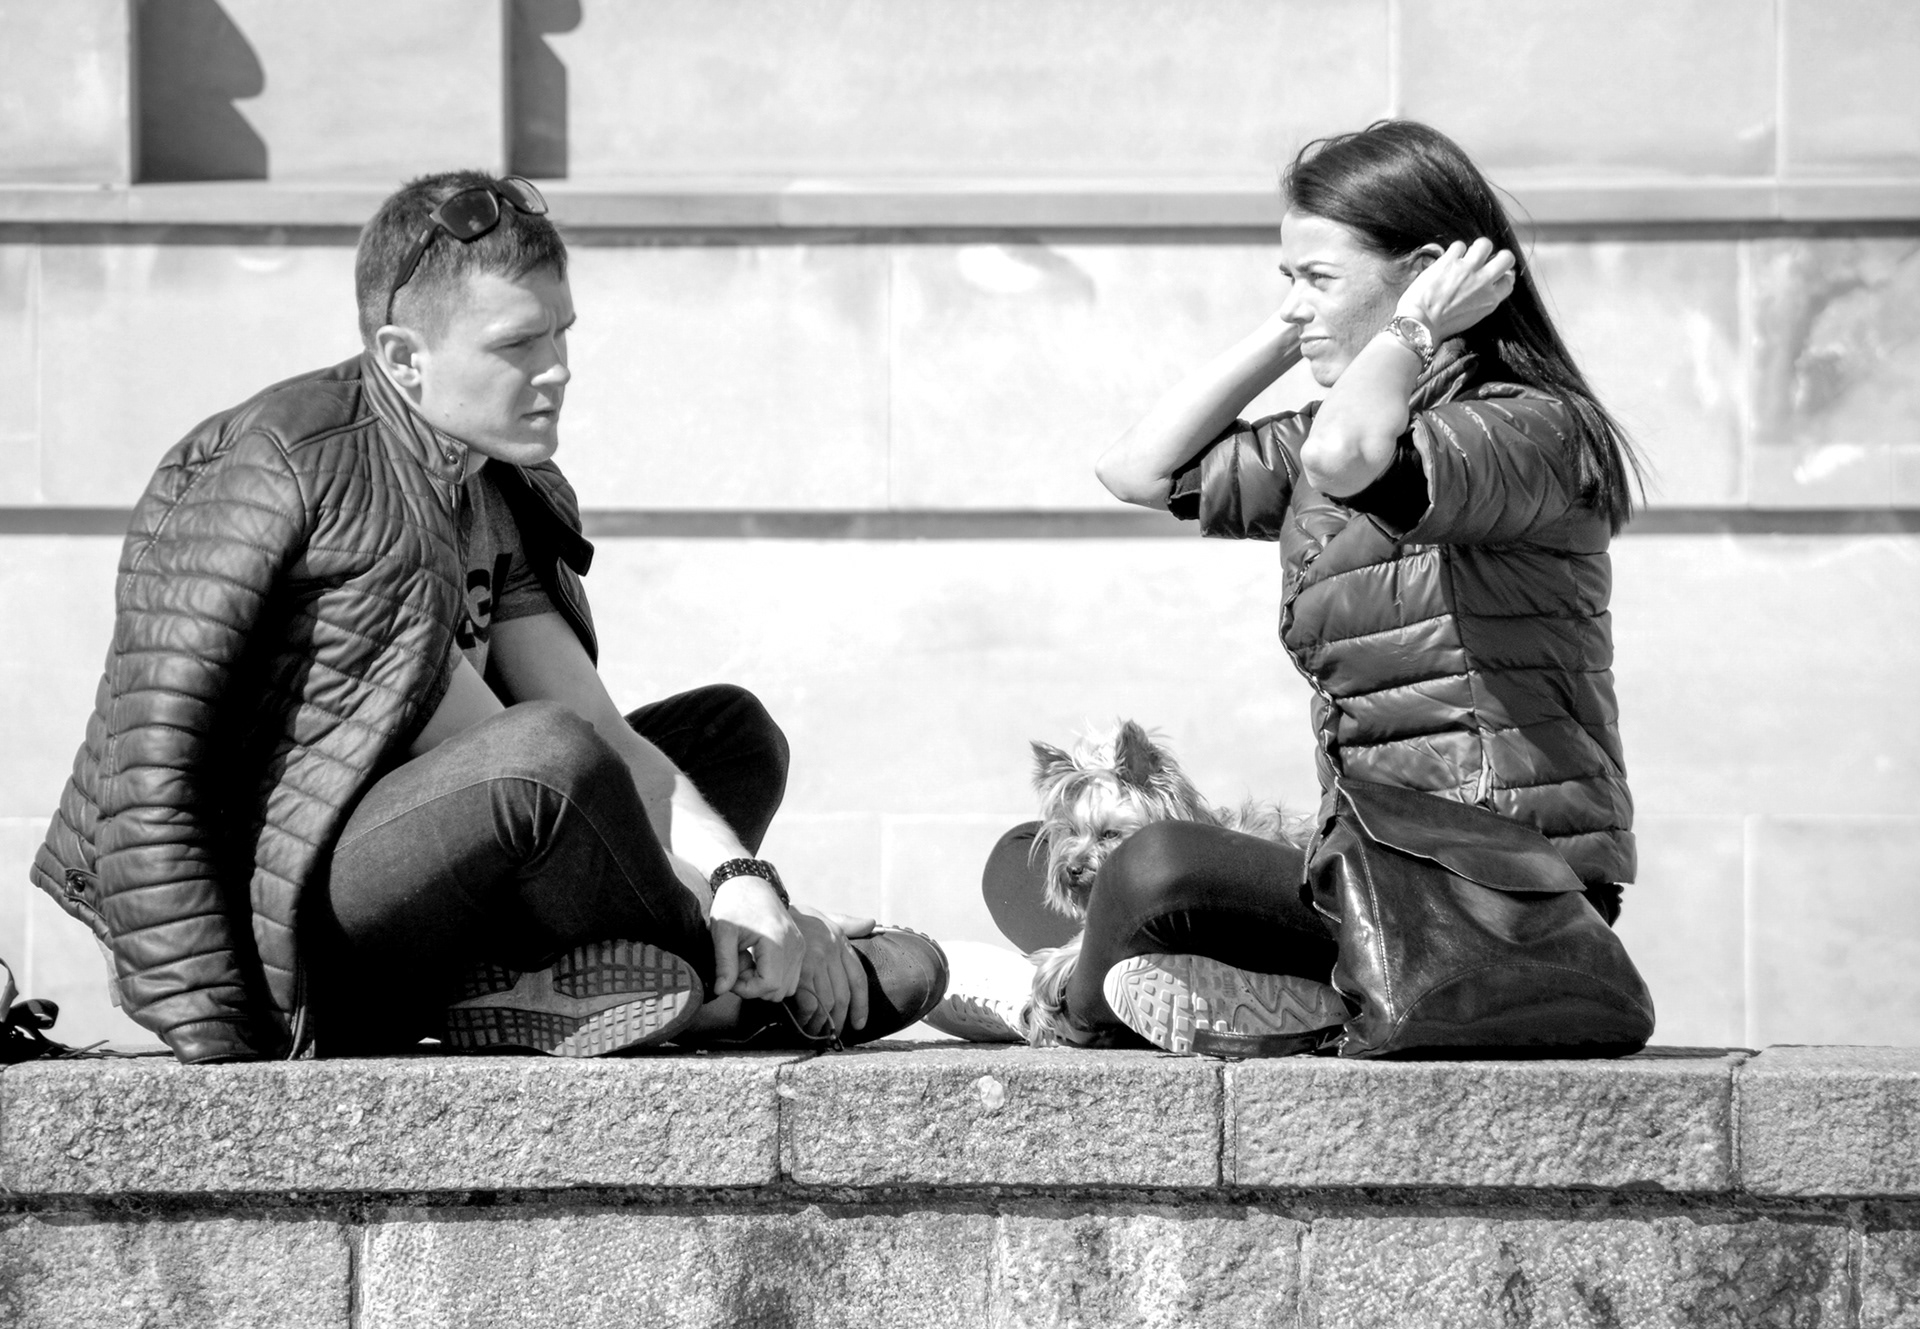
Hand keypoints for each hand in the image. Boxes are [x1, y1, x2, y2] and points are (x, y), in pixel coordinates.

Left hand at [710, 876, 804, 1001]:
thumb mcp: (722, 933)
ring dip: (764, 982)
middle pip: (779, 990)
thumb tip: (721, 991)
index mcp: (777, 941)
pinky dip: (773, 975)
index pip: (769, 985)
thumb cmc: (733, 904)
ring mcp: (800, 946)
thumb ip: (724, 964)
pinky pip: (790, 976)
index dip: (746, 988)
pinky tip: (757, 959)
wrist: (749, 881)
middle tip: (737, 965)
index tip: (729, 975)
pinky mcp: (799, 946)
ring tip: (747, 961)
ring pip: (786, 986)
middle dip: (754, 985)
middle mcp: (795, 945)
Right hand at [789, 905, 875, 1036]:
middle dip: (840, 1019)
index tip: (859, 1023)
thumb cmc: (793, 918)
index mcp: (839, 940)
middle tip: (834, 1034)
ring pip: (828, 1002)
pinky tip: (802, 1022)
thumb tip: (871, 923)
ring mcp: (816, 961)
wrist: (764, 910)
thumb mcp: (822, 917)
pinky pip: (810, 1003)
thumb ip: (847, 923)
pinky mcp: (799, 971)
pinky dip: (807, 1017)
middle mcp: (831, 950)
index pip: (858, 978)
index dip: (861, 1004)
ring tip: (816, 1031)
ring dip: (822, 1022)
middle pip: (843, 995)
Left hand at [1395, 238, 1515, 341]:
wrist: (1420, 325)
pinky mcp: (1450, 261)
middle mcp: (1484, 282)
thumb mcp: (1473, 316)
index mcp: (1491, 300)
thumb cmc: (1442, 325)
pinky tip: (1448, 260)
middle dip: (1497, 256)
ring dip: (1476, 248)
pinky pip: (1459, 245)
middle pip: (1506, 258)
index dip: (1502, 275)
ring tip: (1466, 256)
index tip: (1492, 275)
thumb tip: (1489, 285)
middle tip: (1484, 261)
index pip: (1509, 280)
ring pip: (1485, 244)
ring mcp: (1468, 269)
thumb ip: (1484, 300)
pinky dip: (1454, 251)